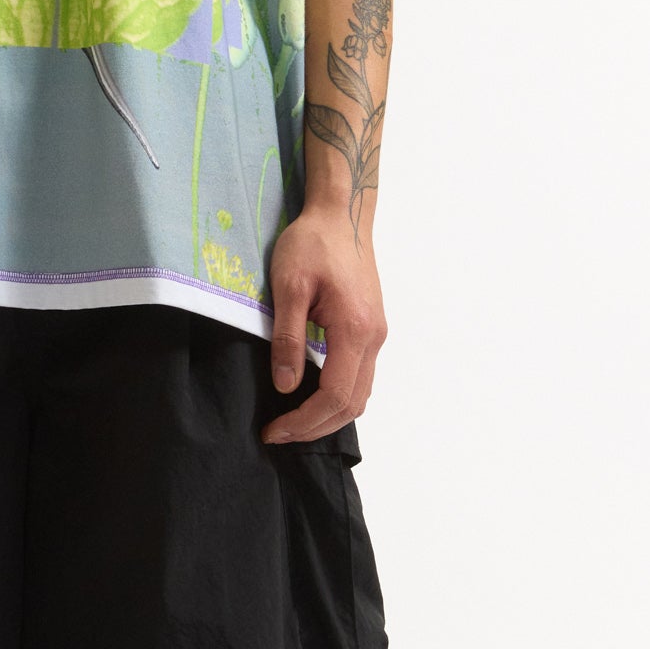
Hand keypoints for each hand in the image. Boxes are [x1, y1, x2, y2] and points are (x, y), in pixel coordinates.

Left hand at [261, 210, 386, 442]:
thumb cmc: (311, 243)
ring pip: (360, 394)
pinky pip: (360, 376)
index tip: (273, 430)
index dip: (303, 422)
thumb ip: (287, 338)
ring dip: (329, 416)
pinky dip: (338, 397)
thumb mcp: (288, 286)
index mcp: (355, 330)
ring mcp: (376, 334)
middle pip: (352, 404)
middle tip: (279, 434)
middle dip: (316, 427)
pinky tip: (311, 396)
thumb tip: (286, 386)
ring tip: (293, 422)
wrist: (341, 214)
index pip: (334, 396)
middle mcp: (373, 337)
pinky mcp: (371, 328)